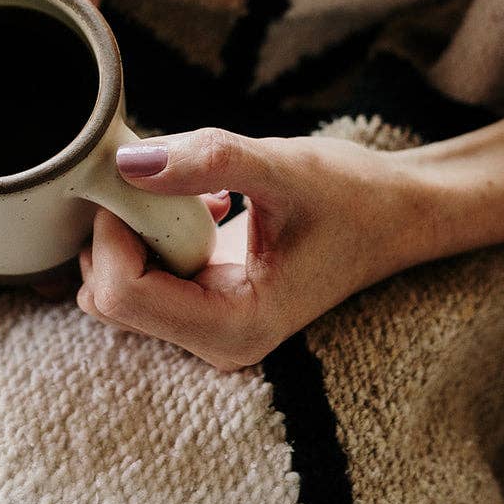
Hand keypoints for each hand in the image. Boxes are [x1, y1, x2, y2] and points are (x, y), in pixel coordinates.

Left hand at [76, 128, 428, 370]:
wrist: (396, 215)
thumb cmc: (354, 196)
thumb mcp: (286, 167)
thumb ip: (210, 161)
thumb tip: (128, 163)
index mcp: (235, 328)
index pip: (123, 293)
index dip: (117, 229)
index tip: (148, 177)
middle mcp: (214, 341)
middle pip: (107, 295)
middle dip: (119, 228)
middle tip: (167, 178)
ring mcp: (205, 327)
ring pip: (112, 284)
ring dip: (133, 227)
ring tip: (193, 192)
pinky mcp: (200, 304)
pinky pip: (136, 272)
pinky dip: (148, 230)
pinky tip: (204, 205)